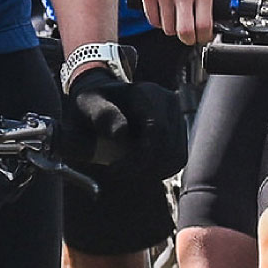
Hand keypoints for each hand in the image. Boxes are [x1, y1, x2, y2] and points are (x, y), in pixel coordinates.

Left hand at [56, 63, 187, 181]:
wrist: (101, 101)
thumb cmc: (90, 103)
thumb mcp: (88, 104)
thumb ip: (102, 116)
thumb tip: (121, 133)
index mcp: (149, 94)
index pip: (158, 130)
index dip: (139, 156)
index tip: (113, 169)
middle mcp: (170, 104)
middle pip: (169, 147)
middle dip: (143, 168)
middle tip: (116, 173)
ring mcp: (178, 119)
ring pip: (175, 158)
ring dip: (150, 172)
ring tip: (123, 172)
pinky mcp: (179, 135)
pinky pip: (175, 161)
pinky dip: (156, 171)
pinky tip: (134, 171)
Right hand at [135, 0, 232, 46]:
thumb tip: (233, 16)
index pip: (204, 25)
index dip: (204, 37)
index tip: (203, 37)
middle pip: (184, 31)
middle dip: (188, 39)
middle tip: (190, 37)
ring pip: (168, 28)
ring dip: (173, 29)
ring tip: (177, 20)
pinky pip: (154, 21)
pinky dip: (159, 22)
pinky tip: (165, 14)